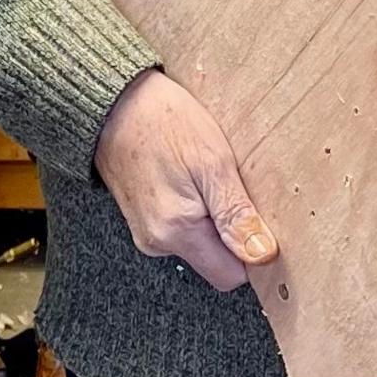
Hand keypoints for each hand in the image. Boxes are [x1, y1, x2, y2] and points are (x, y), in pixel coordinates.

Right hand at [96, 69, 277, 290]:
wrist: (114, 101)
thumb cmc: (163, 122)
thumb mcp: (212, 162)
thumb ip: (235, 213)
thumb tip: (262, 254)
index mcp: (176, 232)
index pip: (229, 276)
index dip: (250, 253)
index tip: (258, 220)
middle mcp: (157, 242)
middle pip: (214, 261)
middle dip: (232, 232)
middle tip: (233, 188)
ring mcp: (147, 231)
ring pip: (200, 243)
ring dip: (214, 218)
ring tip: (210, 177)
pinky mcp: (144, 217)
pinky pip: (182, 228)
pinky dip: (196, 209)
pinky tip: (194, 178)